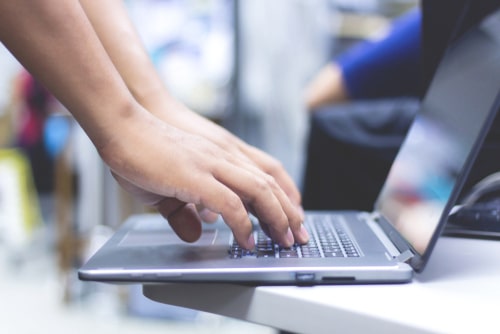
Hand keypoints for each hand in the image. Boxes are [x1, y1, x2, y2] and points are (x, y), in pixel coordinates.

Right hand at [99, 107, 307, 248]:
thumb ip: (184, 211)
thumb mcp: (166, 189)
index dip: (282, 198)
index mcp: (220, 156)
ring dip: (277, 218)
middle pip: (270, 184)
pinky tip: (247, 240)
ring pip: (259, 192)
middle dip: (289, 212)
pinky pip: (230, 204)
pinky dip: (243, 224)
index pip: (264, 176)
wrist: (121, 127)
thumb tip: (196, 232)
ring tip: (284, 240)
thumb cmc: (141, 152)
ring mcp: (211, 165)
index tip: (291, 219)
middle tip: (299, 236)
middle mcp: (222, 157)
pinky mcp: (196, 177)